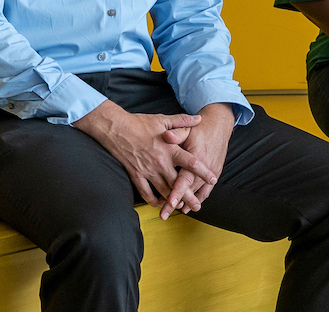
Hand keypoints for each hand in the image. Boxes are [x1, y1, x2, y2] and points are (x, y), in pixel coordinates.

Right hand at [73, 101, 218, 210]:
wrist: (116, 128)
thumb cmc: (140, 123)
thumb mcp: (163, 119)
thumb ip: (182, 121)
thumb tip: (199, 118)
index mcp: (170, 148)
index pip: (191, 163)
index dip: (203, 172)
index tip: (213, 179)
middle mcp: (161, 162)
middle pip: (179, 183)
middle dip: (189, 196)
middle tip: (198, 205)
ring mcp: (148, 170)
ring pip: (164, 191)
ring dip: (173, 201)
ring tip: (181, 209)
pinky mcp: (136, 175)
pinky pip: (146, 192)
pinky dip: (153, 200)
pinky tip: (159, 204)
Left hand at [159, 103, 233, 217]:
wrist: (219, 126)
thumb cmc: (199, 128)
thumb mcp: (187, 129)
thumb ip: (176, 133)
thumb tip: (166, 136)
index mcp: (196, 157)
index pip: (185, 177)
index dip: (177, 190)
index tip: (170, 201)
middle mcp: (204, 167)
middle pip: (188, 189)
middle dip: (176, 202)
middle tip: (164, 214)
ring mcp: (210, 172)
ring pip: (196, 192)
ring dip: (184, 203)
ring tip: (171, 213)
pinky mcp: (214, 173)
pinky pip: (205, 191)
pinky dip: (196, 199)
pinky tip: (187, 208)